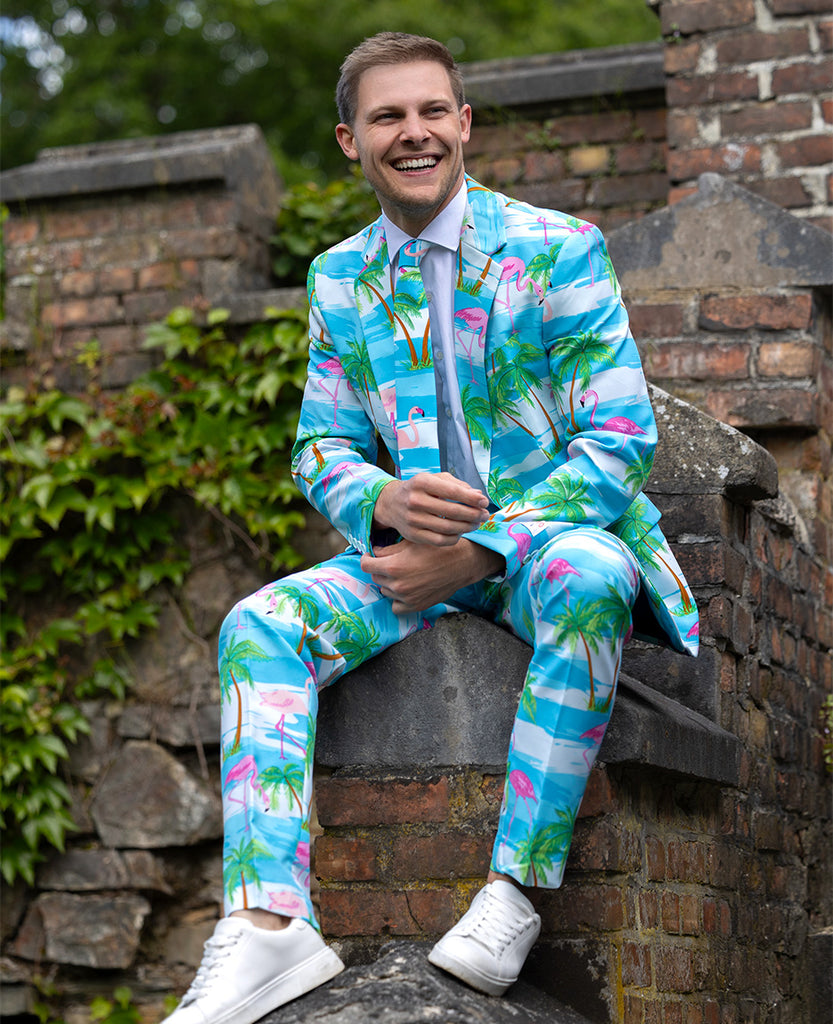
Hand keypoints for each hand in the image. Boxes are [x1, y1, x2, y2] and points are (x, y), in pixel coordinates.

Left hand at [361, 538, 503, 613]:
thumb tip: (375, 552)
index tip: (372, 555)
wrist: (461, 564)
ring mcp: (406, 598)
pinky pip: (396, 606)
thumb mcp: (411, 542)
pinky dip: (397, 599)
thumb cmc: (437, 549)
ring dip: (388, 583)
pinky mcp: (416, 606)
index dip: (367, 558)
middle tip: (391, 561)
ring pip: (385, 590)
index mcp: (393, 567)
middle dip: (379, 569)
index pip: (365, 565)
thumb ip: (389, 549)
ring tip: (403, 573)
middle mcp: (397, 585)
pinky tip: (405, 589)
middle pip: (375, 577)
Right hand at [372, 472, 489, 546]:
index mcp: (422, 482)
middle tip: (484, 515)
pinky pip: (440, 540)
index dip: (472, 498)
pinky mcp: (413, 535)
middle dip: (473, 514)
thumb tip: (478, 495)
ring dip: (467, 527)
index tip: (484, 502)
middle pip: (452, 511)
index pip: (452, 491)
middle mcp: (415, 500)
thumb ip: (457, 485)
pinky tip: (461, 532)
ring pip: (448, 527)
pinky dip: (455, 537)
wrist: (391, 504)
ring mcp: (413, 519)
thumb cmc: (419, 489)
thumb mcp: (435, 479)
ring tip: (477, 523)